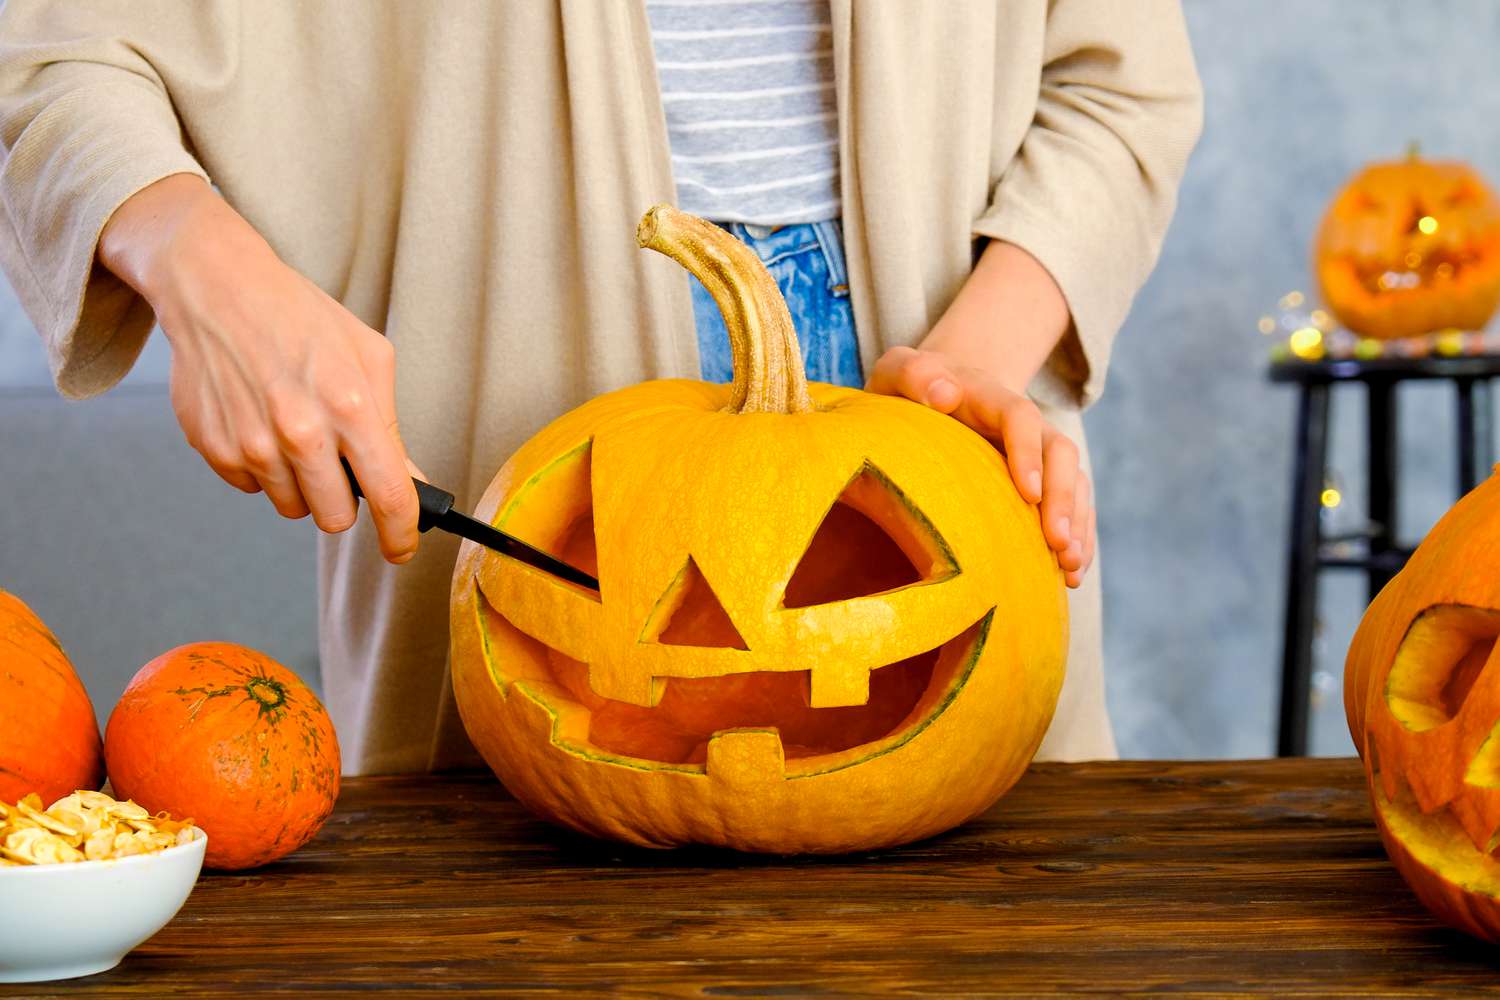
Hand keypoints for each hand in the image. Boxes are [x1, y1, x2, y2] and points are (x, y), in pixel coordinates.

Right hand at [98, 175, 420, 562]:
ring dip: (301, 483)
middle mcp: (299, 432)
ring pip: (292, 507)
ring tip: (295, 431)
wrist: (218, 288)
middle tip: (339, 465)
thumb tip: (411, 484)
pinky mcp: (215, 448)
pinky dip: (263, 468)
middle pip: (335, 518)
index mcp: (349, 406)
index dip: (400, 534)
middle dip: (344, 501)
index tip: (401, 547)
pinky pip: (252, 489)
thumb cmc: (301, 317)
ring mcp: (251, 444)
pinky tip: (261, 423)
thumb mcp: (369, 358)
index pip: (388, 496)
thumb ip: (391, 427)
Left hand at [867, 345, 1094, 588]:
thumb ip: (912, 374)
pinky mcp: (1042, 479)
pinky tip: (1070, 576)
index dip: (1028, 453)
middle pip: (1060, 452)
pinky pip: (1072, 505)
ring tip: (1070, 567)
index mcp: (989, 395)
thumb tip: (943, 394)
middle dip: (1063, 498)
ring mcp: (1037, 451)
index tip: (1028, 494)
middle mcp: (1024, 423)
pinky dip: (1077, 538)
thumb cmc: (909, 388)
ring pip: (1074, 482)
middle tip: (1057, 543)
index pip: (1021, 417)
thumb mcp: (897, 372)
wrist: (936, 388)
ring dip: (1077, 524)